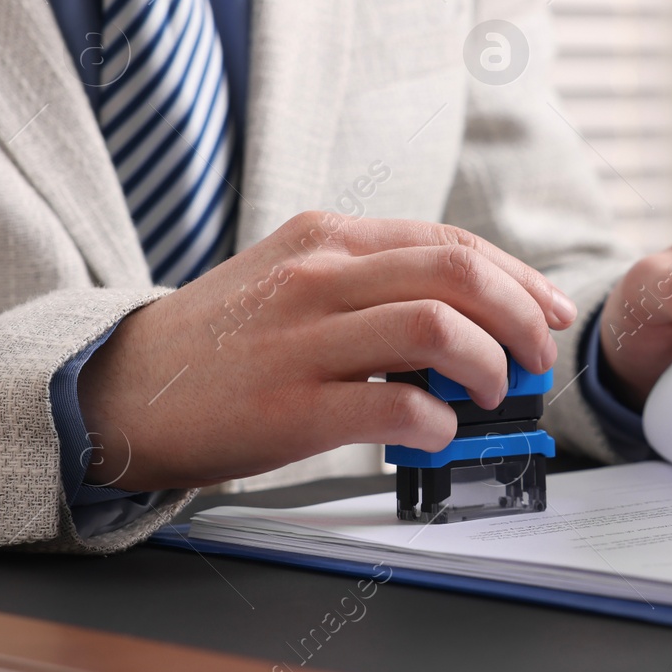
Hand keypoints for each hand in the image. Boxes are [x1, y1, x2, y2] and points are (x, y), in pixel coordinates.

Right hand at [77, 212, 576, 490]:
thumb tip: (473, 313)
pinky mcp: (291, 406)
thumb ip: (375, 281)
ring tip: (490, 394)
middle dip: (520, 317)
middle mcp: (320, 278)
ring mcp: (303, 340)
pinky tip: (439, 432)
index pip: (452, 244)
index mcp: (329, 240)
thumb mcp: (295, 278)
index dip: (519, 279)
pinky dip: (438, 422)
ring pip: (437, 329)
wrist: (122, 388)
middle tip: (535, 357)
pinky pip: (394, 406)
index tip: (549, 311)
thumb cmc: (227, 339)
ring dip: (488, 367)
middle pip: (458, 275)